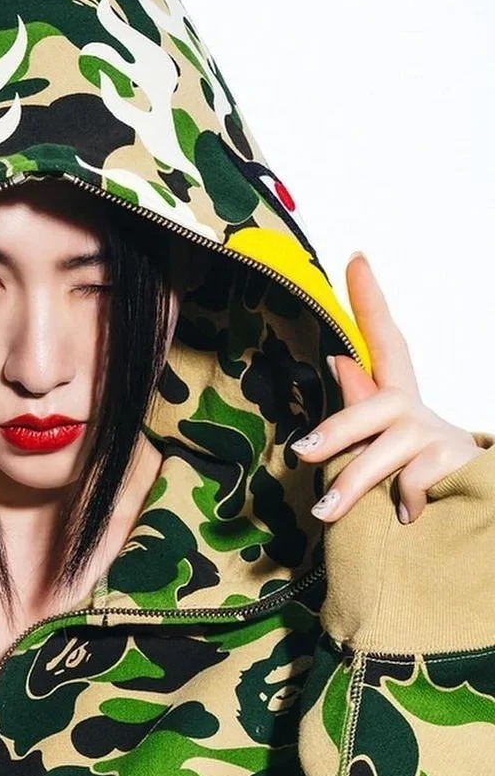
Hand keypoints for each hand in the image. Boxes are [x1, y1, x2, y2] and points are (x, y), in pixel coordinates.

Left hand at [290, 252, 483, 524]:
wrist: (474, 511)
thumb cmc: (414, 478)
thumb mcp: (382, 444)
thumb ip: (361, 406)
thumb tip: (338, 358)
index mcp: (398, 403)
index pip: (386, 343)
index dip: (371, 302)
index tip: (356, 259)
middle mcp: (419, 414)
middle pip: (378, 405)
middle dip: (338, 428)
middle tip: (302, 453)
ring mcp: (441, 437)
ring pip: (391, 450)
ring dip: (354, 481)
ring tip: (325, 512)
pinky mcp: (460, 463)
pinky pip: (417, 479)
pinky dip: (405, 499)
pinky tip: (406, 516)